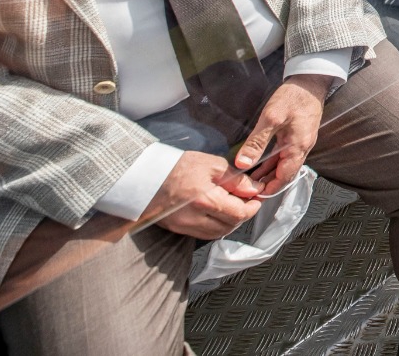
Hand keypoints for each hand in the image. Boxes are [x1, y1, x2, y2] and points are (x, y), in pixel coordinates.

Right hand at [146, 151, 262, 239]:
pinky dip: (214, 227)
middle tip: (246, 201)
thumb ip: (235, 178)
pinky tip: (215, 213)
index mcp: (205, 200)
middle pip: (229, 226)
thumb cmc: (174, 166)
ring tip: (231, 206)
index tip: (256, 198)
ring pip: (217, 233)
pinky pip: (202, 234)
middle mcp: (194, 218)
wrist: (141, 175)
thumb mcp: (210, 164)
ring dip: (229, 222)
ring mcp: (183, 226)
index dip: (252, 207)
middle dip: (242, 215)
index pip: (239, 213)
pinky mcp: (176, 229)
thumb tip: (253, 189)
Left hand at [233, 74, 333, 194]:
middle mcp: (303, 148)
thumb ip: (257, 142)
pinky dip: (274, 162)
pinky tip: (261, 163)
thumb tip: (242, 163)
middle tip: (248, 191)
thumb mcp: (271, 118)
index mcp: (298, 147)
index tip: (253, 197)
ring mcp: (302, 142)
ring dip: (270, 173)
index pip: (284, 178)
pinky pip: (286, 155)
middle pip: (285, 174)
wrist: (310, 81)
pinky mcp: (299, 136)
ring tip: (251, 180)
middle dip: (268, 184)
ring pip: (285, 165)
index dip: (269, 189)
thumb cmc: (293, 97)